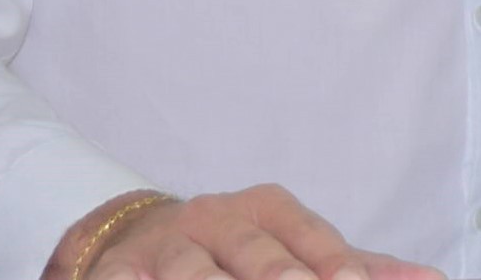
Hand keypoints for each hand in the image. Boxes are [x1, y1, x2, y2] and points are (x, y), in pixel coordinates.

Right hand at [61, 185, 444, 279]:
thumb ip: (359, 268)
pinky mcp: (120, 269)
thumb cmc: (240, 251)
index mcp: (266, 209)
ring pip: (190, 270)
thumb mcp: (297, 251)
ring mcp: (167, 244)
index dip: (328, 260)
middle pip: (251, 254)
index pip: (305, 234)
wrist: (142, 236)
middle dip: (277, 279)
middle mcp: (216, 218)